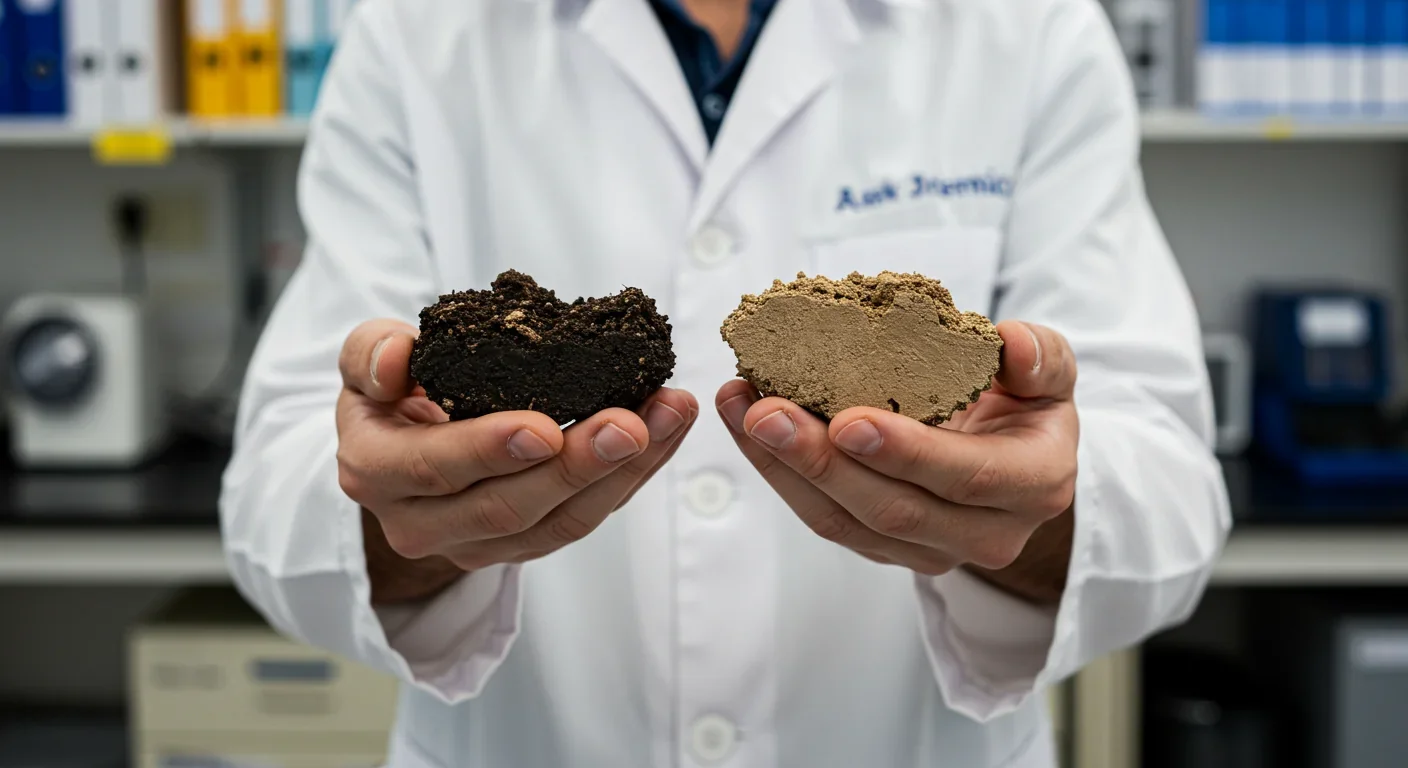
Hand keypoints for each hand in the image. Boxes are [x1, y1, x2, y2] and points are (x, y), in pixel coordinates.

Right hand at [337, 319, 698, 603]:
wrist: (400, 451)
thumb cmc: (390, 393)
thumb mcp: (365, 360)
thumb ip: (371, 351)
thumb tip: (396, 358)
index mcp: (375, 471)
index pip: (434, 468)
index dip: (490, 450)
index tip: (547, 429)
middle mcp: (420, 523)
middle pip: (508, 506)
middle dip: (577, 466)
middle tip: (633, 424)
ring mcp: (475, 544)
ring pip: (558, 523)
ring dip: (623, 472)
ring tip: (669, 415)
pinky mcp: (523, 545)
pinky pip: (585, 518)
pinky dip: (633, 475)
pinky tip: (667, 431)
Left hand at [717, 321, 1076, 603]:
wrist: (1015, 462)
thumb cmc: (1027, 405)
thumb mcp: (1050, 374)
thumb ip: (1039, 357)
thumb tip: (1010, 341)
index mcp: (1033, 485)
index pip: (965, 476)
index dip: (906, 452)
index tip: (846, 419)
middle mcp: (985, 533)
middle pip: (891, 508)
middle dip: (820, 460)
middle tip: (765, 410)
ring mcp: (930, 550)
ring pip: (844, 522)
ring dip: (782, 467)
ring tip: (740, 408)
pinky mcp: (884, 548)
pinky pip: (824, 517)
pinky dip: (779, 472)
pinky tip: (746, 424)